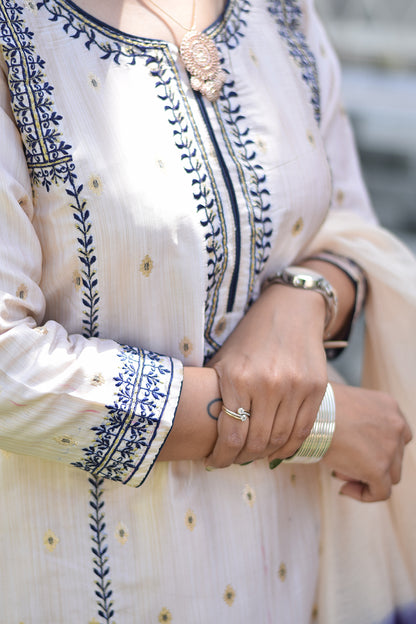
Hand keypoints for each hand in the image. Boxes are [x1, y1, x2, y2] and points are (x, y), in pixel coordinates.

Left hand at [204, 283, 328, 466]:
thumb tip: (204, 433)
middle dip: (241, 458)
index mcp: (238, 377)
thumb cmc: (250, 338)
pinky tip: (276, 449)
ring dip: (265, 454)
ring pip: (280, 440)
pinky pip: (303, 430)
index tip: (215, 462)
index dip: (222, 456)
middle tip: (233, 459)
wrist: (290, 310)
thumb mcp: (224, 360)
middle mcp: (268, 384)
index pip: (231, 435)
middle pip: (256, 442)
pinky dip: (288, 446)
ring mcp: (295, 387)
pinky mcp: (316, 388)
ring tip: (253, 454)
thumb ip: (215, 394)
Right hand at [323, 383, 412, 501]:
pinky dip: (364, 494)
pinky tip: (345, 488)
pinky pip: (380, 492)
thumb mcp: (347, 405)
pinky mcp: (379, 469)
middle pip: (394, 456)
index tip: (356, 451)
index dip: (377, 447)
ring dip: (367, 477)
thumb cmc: (319, 406)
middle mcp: (397, 426)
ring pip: (390, 476)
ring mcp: (391, 448)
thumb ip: (359, 422)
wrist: (314, 412)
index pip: (395, 434)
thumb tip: (353, 444)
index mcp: (389, 406)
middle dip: (370, 463)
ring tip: (340, 472)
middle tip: (344, 463)